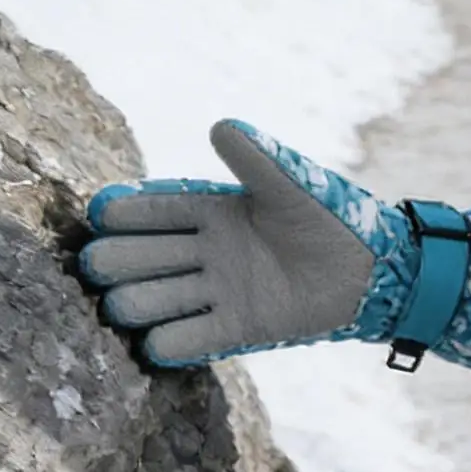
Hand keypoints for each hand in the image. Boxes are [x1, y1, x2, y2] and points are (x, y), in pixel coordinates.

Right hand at [78, 119, 469, 366]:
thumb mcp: (290, 186)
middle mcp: (205, 251)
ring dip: (132, 304)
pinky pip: (182, 343)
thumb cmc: (332, 217)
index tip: (101, 215)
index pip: (149, 211)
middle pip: (133, 258)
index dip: (122, 214)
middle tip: (98, 265)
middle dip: (111, 261)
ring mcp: (216, 291)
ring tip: (122, 305)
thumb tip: (220, 127)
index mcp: (211, 210)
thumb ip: (256, 159)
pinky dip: (166, 344)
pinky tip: (159, 340)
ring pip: (146, 301)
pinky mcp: (236, 328)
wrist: (372, 270)